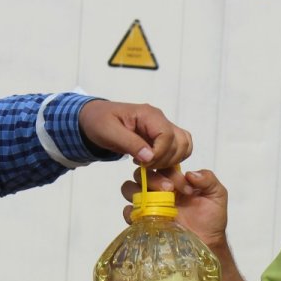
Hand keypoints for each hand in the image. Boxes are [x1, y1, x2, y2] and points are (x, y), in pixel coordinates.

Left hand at [78, 100, 192, 189]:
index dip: (159, 154)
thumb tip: (150, 156)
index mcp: (148, 114)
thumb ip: (129, 143)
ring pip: (184, 145)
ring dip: (171, 161)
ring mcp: (163, 128)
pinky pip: (179, 148)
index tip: (143, 163)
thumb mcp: (108, 132)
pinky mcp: (163, 138)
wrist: (96, 118)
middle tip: (145, 166)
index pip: (167, 135)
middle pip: (180, 142)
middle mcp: (160, 119)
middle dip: (165, 160)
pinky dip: (173, 160)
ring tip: (150, 165)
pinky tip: (154, 164)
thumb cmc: (99, 122)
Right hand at [119, 168, 228, 249]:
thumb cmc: (211, 218)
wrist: (207, 242)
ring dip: (139, 191)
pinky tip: (147, 215)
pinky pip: (128, 212)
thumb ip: (209, 179)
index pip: (162, 166)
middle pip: (142, 173)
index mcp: (173, 180)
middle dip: (153, 179)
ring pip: (130, 188)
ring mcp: (149, 204)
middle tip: (169, 190)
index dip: (171, 172)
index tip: (186, 187)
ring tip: (157, 203)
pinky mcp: (143, 220)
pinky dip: (131, 211)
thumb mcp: (217, 194)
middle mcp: (158, 189)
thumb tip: (191, 174)